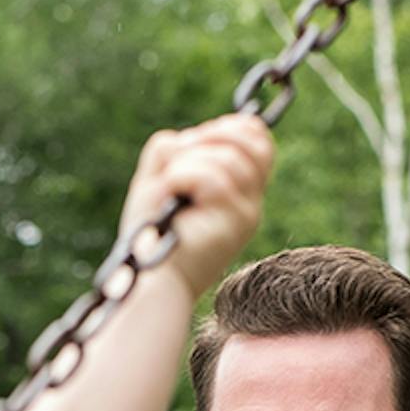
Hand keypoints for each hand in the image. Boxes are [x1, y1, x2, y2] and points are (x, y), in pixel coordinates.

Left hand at [118, 112, 275, 302]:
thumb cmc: (150, 237)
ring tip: (166, 190)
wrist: (150, 282)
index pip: (259, 142)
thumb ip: (173, 149)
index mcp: (240, 193)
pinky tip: (166, 196)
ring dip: (186, 162)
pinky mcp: (235, 225)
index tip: (192, 145)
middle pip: (251, 142)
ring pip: (228, 158)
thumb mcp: (158, 180)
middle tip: (174, 165)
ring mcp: (247, 215)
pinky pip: (213, 178)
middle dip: (206, 138)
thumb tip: (185, 137)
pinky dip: (180, 176)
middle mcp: (250, 204)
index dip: (229, 128)